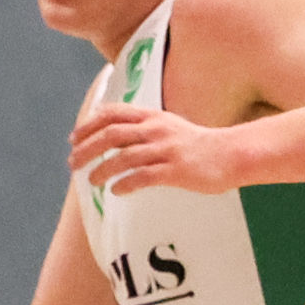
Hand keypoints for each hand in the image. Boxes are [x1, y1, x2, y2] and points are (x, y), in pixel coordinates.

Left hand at [68, 102, 252, 197]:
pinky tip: (116, 191)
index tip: (74, 138)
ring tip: (91, 181)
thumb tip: (114, 132)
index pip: (112, 113)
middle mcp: (156, 129)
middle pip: (112, 134)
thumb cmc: (198, 144)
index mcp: (153, 116)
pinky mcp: (176, 170)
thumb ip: (144, 126)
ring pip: (124, 157)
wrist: (231, 154)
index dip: (89, 125)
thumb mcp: (169, 125)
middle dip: (87, 148)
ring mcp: (166, 149)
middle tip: (73, 163)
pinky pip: (144, 177)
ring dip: (102, 169)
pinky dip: (125, 184)